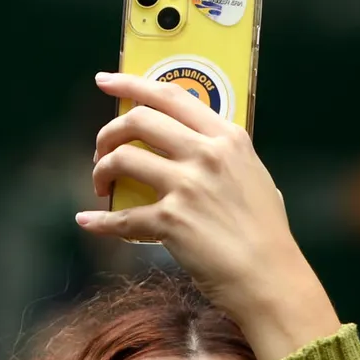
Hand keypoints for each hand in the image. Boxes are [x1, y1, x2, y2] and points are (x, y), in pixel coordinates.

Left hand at [77, 71, 339, 359]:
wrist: (271, 278)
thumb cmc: (265, 231)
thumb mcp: (252, 175)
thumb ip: (221, 154)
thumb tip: (188, 142)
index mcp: (227, 137)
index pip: (170, 95)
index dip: (130, 84)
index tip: (105, 81)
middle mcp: (206, 153)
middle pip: (138, 121)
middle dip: (108, 132)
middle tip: (100, 149)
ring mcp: (187, 186)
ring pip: (122, 159)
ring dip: (101, 170)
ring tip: (102, 185)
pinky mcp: (171, 221)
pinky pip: (121, 216)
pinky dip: (99, 221)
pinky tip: (88, 222)